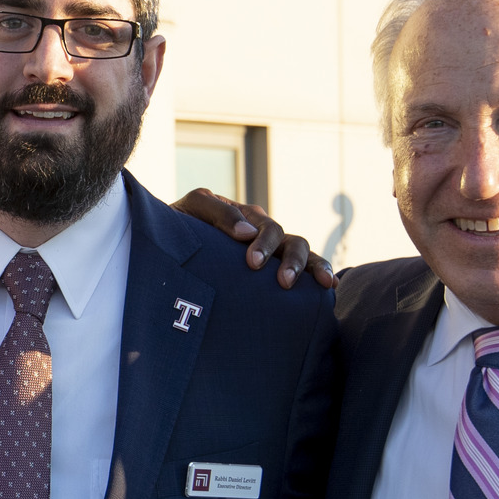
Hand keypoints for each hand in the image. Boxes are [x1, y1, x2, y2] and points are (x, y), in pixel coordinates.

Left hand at [172, 188, 335, 288]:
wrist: (168, 250)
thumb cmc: (179, 226)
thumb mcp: (192, 209)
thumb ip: (217, 212)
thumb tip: (247, 234)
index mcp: (248, 219)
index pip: (267, 228)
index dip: (264, 244)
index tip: (253, 264)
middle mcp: (264, 236)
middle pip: (291, 242)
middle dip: (292, 261)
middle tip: (283, 282)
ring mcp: (271, 255)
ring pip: (302, 255)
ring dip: (312, 268)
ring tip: (320, 286)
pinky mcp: (270, 276)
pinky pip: (303, 275)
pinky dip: (320, 275)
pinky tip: (330, 290)